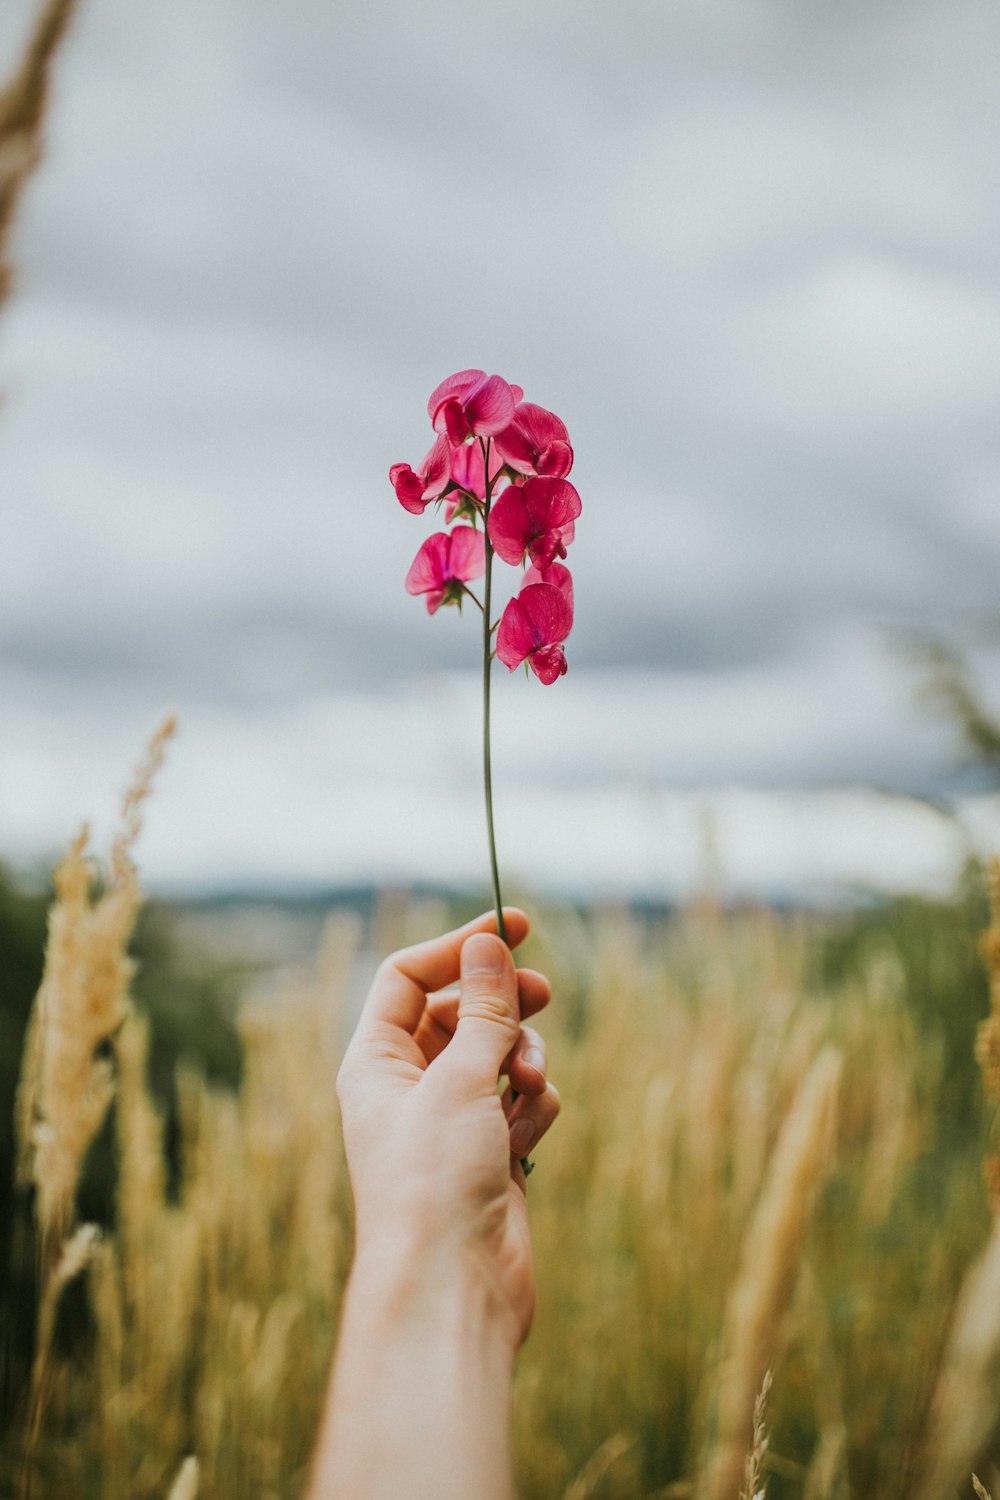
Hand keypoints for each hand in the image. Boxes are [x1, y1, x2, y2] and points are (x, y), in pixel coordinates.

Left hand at [335, 907, 559, 1350]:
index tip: (516, 924)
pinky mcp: (489, 1156)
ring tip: (530, 1083)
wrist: (451, 1288)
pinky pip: (521, 1104)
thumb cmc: (434, 1181)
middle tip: (542, 992)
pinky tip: (528, 1135)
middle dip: (502, 1002)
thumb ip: (482, 1008)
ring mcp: (450, 1123)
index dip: (459, 947)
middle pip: (459, 1013)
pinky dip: (533, 1108)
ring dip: (523, 1059)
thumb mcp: (460, 1078)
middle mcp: (408, 1088)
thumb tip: (489, 943)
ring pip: (498, 1056)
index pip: (410, 978)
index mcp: (376, 1062)